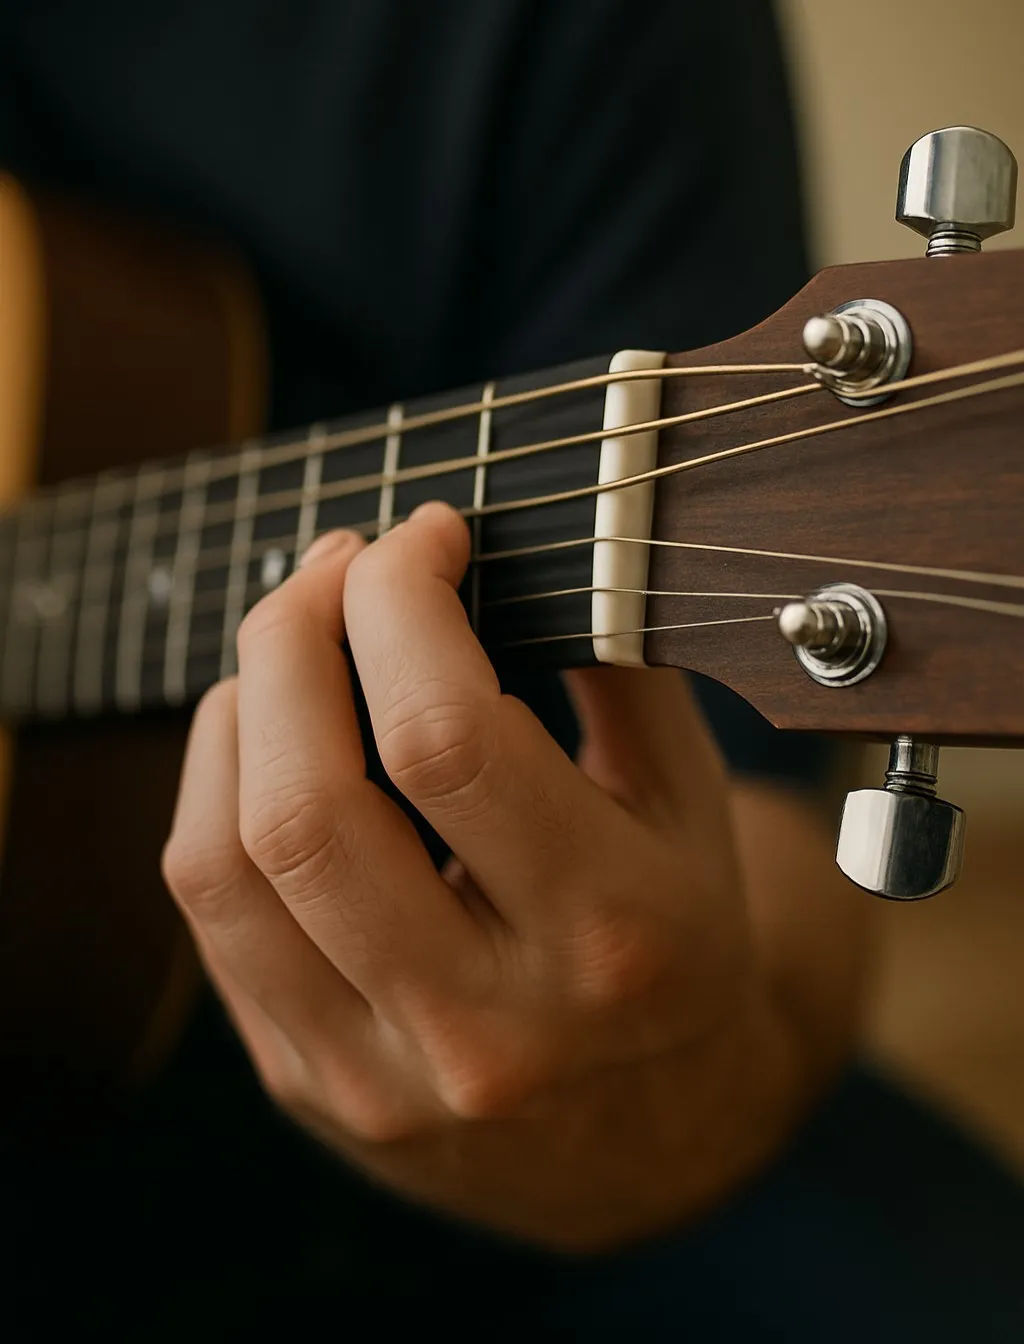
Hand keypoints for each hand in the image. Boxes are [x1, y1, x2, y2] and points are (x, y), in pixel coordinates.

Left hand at [162, 503, 866, 1248]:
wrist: (659, 1143)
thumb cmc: (677, 942)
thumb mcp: (690, 806)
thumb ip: (614, 669)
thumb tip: (504, 544)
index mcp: (613, 938)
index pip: (446, 738)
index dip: (403, 603)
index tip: (421, 538)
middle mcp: (489, 1027)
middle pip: (308, 803)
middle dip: (293, 637)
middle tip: (332, 565)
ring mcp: (383, 1075)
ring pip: (229, 863)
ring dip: (238, 710)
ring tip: (291, 645)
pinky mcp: (313, 1088)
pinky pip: (215, 919)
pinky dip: (218, 795)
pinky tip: (265, 741)